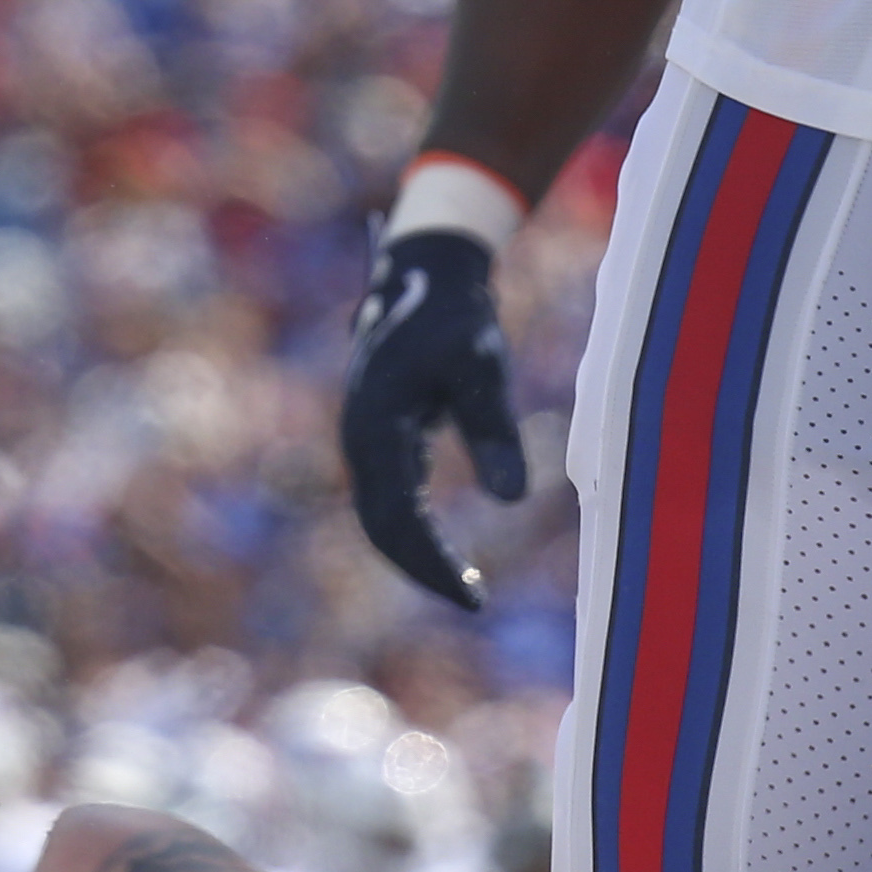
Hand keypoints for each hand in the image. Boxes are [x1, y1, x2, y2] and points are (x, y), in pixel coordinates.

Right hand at [338, 225, 526, 608]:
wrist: (424, 272)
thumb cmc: (455, 316)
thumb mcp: (481, 369)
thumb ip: (494, 431)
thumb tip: (512, 502)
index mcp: (375, 424)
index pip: (396, 515)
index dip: (430, 561)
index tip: (472, 596)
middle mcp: (360, 436)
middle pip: (381, 524)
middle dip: (423, 567)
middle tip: (474, 600)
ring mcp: (365, 437)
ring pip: (382, 514)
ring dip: (418, 553)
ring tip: (469, 585)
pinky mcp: (380, 435)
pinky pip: (390, 496)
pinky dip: (417, 530)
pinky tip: (451, 553)